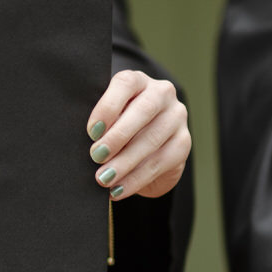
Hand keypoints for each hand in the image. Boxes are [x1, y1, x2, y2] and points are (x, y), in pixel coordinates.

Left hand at [85, 70, 189, 200]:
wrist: (145, 151)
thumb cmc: (118, 130)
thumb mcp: (108, 121)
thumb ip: (100, 124)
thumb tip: (87, 143)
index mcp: (138, 81)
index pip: (126, 84)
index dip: (108, 106)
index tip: (91, 131)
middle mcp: (162, 93)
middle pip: (144, 110)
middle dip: (117, 136)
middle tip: (96, 156)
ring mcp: (176, 117)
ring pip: (152, 139)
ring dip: (125, 162)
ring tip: (104, 179)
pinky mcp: (183, 143)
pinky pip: (160, 162)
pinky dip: (136, 179)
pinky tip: (118, 189)